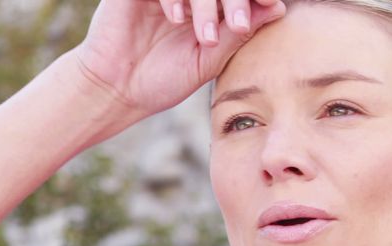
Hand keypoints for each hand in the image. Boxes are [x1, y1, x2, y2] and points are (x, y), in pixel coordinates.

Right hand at [75, 0, 285, 113]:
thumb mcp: (207, 60)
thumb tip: (277, 7)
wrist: (114, 91)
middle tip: (239, 24)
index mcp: (206, 9)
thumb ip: (237, 34)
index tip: (265, 8)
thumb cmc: (159, 81)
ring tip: (204, 34)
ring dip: (206, 2)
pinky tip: (176, 19)